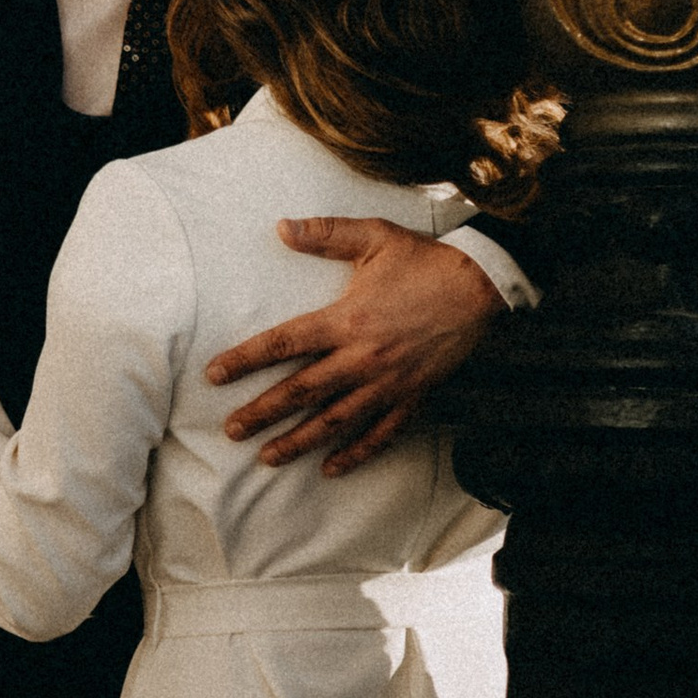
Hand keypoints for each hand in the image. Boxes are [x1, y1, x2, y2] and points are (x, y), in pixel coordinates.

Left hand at [206, 219, 502, 476]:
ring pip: (335, 421)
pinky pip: (381, 433)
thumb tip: (282, 228)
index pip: (284, 344)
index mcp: (346, 319)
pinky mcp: (413, 396)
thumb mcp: (374, 237)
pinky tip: (331, 469)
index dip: (246, 360)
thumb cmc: (425, 260)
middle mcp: (362, 357)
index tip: (215, 375)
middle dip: (263, 413)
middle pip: (302, 392)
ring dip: (299, 441)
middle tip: (231, 431)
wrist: (481, 286)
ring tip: (268, 457)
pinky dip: (356, 454)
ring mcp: (388, 383)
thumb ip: (326, 234)